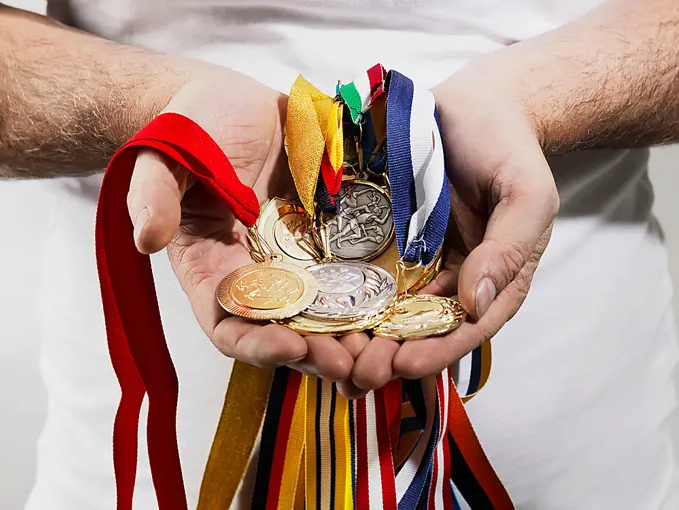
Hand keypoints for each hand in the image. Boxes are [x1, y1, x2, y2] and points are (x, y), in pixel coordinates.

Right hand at [126, 66, 354, 380]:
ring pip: (328, 310)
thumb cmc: (191, 129)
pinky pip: (356, 270)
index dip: (256, 345)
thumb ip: (154, 196)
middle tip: (349, 364)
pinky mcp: (332, 236)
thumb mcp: (165, 157)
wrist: (234, 104)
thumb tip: (148, 238)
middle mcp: (259, 274)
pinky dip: (376, 292)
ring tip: (381, 348)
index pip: (229, 324)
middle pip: (287, 331)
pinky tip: (402, 302)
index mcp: (213, 270)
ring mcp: (300, 258)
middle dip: (316, 352)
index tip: (290, 348)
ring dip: (353, 334)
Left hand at [339, 60, 558, 397]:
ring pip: (386, 307)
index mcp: (492, 279)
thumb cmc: (508, 149)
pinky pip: (363, 269)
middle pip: (420, 328)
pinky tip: (317, 309)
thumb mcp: (525, 196)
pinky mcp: (385, 239)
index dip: (438, 351)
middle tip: (355, 375)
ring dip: (360, 334)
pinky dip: (344, 293)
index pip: (467, 327)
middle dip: (388, 354)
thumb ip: (508, 249)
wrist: (475, 107)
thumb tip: (478, 301)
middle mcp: (450, 279)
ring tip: (330, 355)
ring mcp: (415, 260)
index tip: (405, 365)